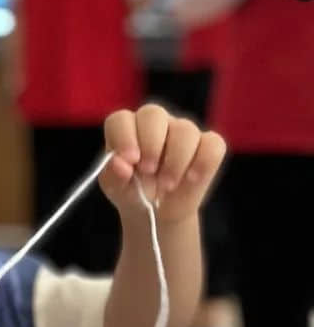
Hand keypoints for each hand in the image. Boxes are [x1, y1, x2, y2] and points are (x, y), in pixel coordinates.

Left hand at [100, 104, 225, 225]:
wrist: (157, 212)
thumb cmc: (133, 192)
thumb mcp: (117, 189)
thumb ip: (113, 175)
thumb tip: (120, 164)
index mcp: (127, 128)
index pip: (121, 119)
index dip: (124, 136)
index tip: (130, 160)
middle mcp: (155, 123)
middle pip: (153, 114)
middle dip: (151, 143)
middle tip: (149, 170)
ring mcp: (182, 131)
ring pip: (185, 129)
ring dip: (176, 160)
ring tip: (167, 185)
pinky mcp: (208, 145)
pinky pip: (213, 144)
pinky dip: (203, 163)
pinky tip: (191, 179)